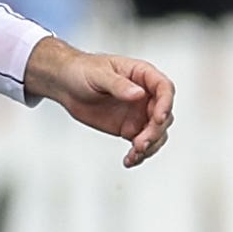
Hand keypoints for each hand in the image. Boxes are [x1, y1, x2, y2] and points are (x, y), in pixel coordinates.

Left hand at [24, 37, 175, 166]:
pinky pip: (142, 143)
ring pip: (157, 133)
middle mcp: (145, 95)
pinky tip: (130, 160)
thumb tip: (138, 94)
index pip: (164, 88)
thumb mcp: (99, 74)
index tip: (158, 119)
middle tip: (140, 143)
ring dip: (150, 146)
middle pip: (163, 115)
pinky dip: (139, 154)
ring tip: (135, 154)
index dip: (166, 104)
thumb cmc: (83, 71)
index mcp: (142, 75)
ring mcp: (139, 113)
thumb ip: (118, 85)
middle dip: (155, 131)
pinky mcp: (130, 128)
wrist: (66, 86)